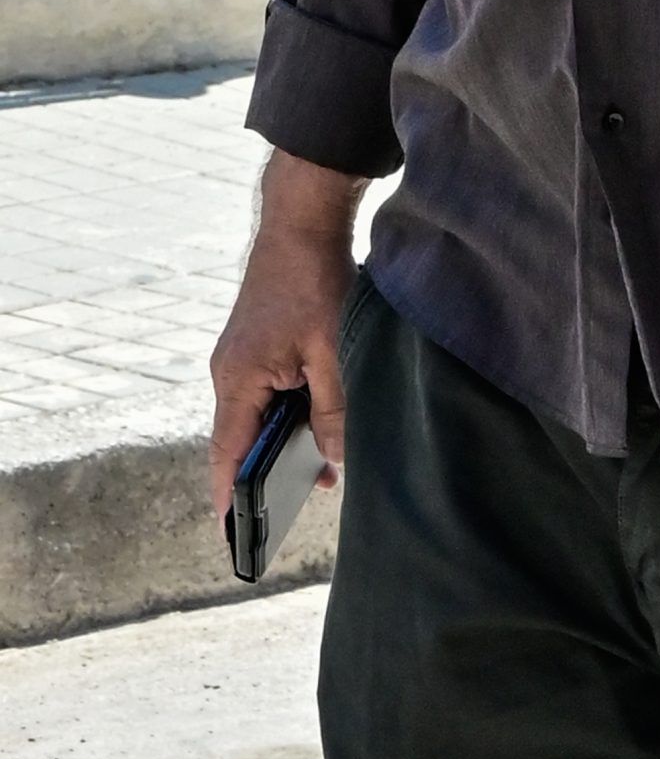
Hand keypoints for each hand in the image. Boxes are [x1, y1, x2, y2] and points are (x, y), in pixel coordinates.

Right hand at [208, 149, 365, 520]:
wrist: (302, 222)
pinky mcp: (258, 344)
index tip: (233, 536)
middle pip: (242, 440)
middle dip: (269, 474)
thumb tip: (333, 460)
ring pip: (259, 416)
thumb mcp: (330, 351)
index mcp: (237, 380)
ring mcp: (242, 358)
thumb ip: (331, 410)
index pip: (226, 455)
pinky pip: (267, 393)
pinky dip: (289, 412)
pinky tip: (320, 421)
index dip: (230, 497)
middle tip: (299, 507)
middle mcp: (230, 373)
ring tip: (325, 469)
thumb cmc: (312, 281)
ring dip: (286, 441)